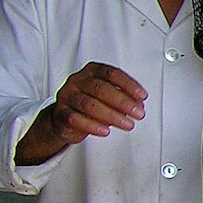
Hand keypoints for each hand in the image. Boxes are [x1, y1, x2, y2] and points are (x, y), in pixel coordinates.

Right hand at [16, 62, 146, 165]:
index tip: (142, 96)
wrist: (65, 118)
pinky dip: (93, 126)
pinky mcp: (60, 113)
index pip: (111, 73)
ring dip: (112, 116)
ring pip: (89, 104)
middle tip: (138, 113)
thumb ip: (124, 97)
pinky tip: (106, 131)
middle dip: (123, 102)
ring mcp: (66, 96)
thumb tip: (139, 105)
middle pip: (101, 88)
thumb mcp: (109, 97)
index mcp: (91, 71)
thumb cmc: (92, 103)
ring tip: (127, 124)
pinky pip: (75, 119)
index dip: (129, 85)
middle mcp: (77, 81)